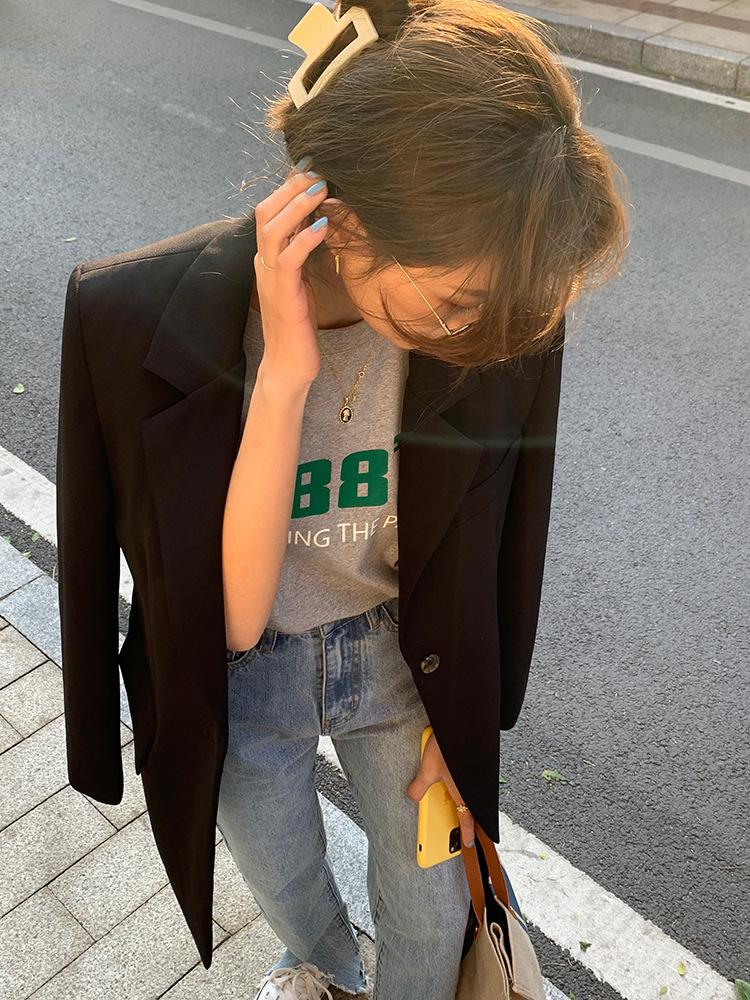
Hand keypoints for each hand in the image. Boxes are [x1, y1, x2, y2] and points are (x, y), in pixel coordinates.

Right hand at [252, 160, 331, 390]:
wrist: (288, 366)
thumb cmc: (298, 327)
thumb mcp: (302, 283)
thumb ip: (304, 255)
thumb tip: (320, 224)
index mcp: (268, 259)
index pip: (271, 212)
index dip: (288, 187)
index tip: (311, 167)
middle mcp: (264, 264)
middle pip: (266, 212)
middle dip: (291, 187)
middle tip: (317, 169)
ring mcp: (270, 279)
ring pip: (273, 230)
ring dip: (297, 205)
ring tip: (322, 188)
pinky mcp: (283, 296)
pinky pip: (289, 259)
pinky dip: (305, 239)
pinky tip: (323, 226)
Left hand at [405, 731, 475, 848]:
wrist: (461, 723)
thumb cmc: (449, 746)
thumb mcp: (428, 768)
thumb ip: (420, 786)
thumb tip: (413, 797)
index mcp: (464, 792)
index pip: (468, 818)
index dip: (468, 832)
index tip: (468, 843)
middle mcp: (472, 786)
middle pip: (472, 808)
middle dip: (468, 819)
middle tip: (464, 830)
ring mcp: (475, 776)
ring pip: (472, 795)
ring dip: (467, 802)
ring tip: (458, 808)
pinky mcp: (474, 765)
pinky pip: (471, 783)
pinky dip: (466, 788)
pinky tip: (455, 784)